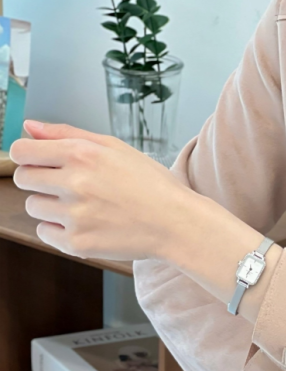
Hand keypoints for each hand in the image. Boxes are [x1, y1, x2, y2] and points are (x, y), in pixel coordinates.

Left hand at [9, 120, 207, 261]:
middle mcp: (75, 183)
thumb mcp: (116, 148)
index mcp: (82, 155)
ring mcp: (75, 215)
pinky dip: (58, 231)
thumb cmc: (154, 187)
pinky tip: (84, 225)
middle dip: (39, 181)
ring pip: (34, 207)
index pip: (22, 151)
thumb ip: (68, 134)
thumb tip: (30, 127)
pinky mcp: (78, 243)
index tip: (38, 164)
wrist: (178, 224)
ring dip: (51, 207)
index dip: (28, 157)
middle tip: (68, 188)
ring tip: (83, 208)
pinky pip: (45, 234)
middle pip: (24, 179)